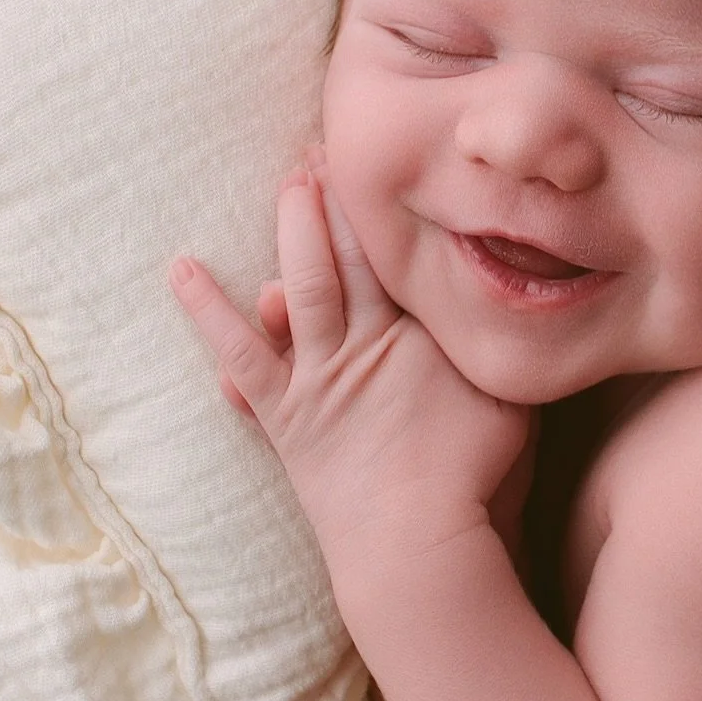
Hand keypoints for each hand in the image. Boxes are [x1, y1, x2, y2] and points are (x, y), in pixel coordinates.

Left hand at [169, 154, 531, 563]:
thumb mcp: (510, 400)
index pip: (405, 255)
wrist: (417, 550)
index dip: (391, 206)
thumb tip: (520, 293)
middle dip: (339, 201)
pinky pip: (240, 354)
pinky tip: (181, 271)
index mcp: (424, 338)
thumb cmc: (477, 481)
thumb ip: (503, 344)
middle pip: (351, 257)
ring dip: (293, 231)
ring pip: (303, 287)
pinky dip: (209, 312)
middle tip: (329, 150)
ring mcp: (320, 378)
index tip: (384, 157)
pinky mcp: (285, 415)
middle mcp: (369, 346)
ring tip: (289, 183)